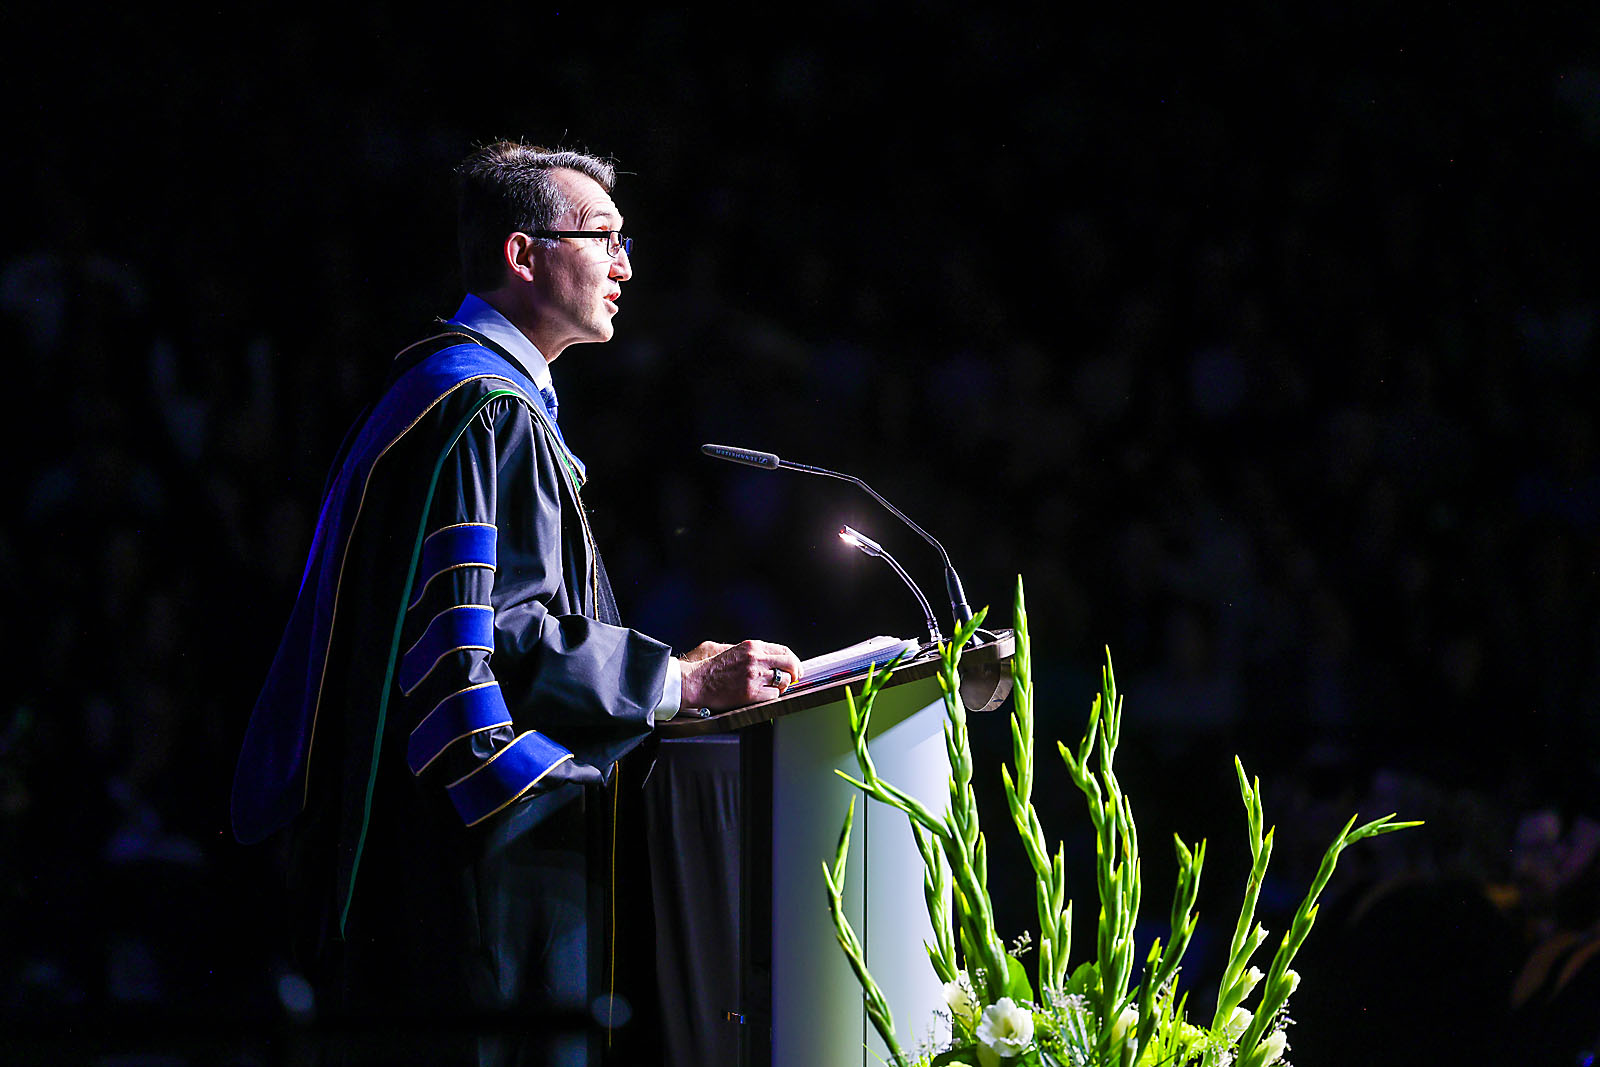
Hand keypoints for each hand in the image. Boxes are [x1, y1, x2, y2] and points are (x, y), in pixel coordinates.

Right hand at [679, 639, 802, 710]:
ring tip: (771, 688)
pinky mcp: (751, 693)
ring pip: (784, 681)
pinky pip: (774, 695)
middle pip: (790, 663)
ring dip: (781, 686)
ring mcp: (754, 676)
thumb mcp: (734, 650)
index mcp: (752, 646)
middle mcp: (756, 658)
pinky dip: (771, 697)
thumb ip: (754, 652)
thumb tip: (775, 658)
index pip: (784, 650)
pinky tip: (762, 696)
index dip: (793, 660)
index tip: (795, 667)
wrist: (697, 681)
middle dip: (796, 672)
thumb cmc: (712, 668)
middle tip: (795, 679)